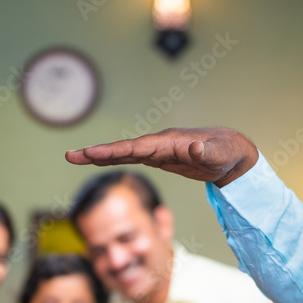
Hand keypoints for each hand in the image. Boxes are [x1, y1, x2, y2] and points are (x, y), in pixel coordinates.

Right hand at [65, 127, 258, 187]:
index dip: (115, 151)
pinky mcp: (160, 157)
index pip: (138, 148)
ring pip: (125, 152)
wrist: (231, 151)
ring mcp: (159, 149)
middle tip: (70, 155)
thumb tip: (194, 146)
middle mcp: (160, 143)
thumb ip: (206, 151)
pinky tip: (99, 160)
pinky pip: (133, 157)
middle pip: (124, 148)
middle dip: (98, 153)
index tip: (93, 153)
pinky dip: (115, 158)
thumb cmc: (226, 152)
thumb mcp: (219, 155)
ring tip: (75, 158)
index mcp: (170, 142)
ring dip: (101, 156)